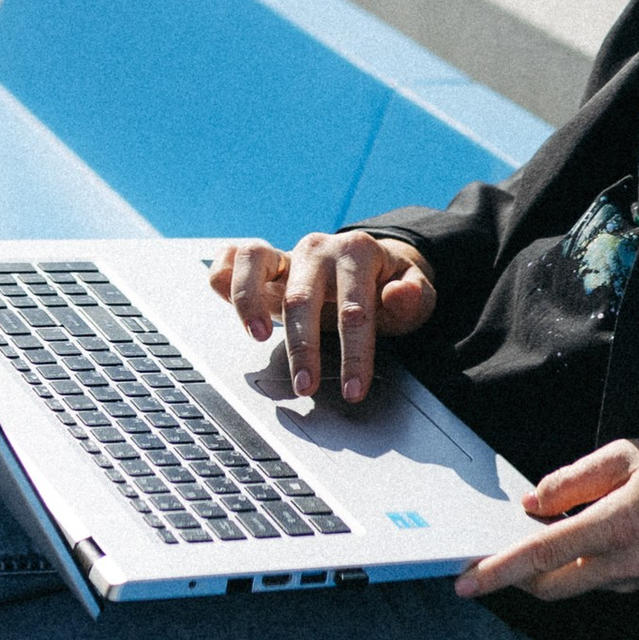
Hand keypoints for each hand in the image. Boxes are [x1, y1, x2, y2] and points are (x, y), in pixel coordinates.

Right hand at [208, 230, 435, 405]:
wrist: (367, 263)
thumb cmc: (387, 287)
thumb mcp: (414, 292)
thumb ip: (413, 296)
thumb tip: (399, 294)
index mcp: (358, 254)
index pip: (354, 311)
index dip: (353, 355)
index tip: (351, 390)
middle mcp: (318, 249)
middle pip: (302, 296)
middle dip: (302, 346)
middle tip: (305, 386)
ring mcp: (287, 252)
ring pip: (255, 260)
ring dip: (250, 300)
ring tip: (257, 337)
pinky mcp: (262, 259)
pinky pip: (231, 257)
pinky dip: (223, 277)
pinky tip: (229, 307)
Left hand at [456, 434, 638, 604]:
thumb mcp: (627, 454)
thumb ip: (573, 480)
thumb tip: (532, 504)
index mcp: (617, 526)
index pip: (543, 555)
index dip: (500, 569)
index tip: (466, 580)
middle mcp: (624, 564)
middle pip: (550, 585)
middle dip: (513, 575)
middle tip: (486, 552)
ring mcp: (634, 577)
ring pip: (571, 584)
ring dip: (542, 568)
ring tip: (524, 535)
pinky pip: (593, 576)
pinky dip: (570, 562)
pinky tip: (565, 534)